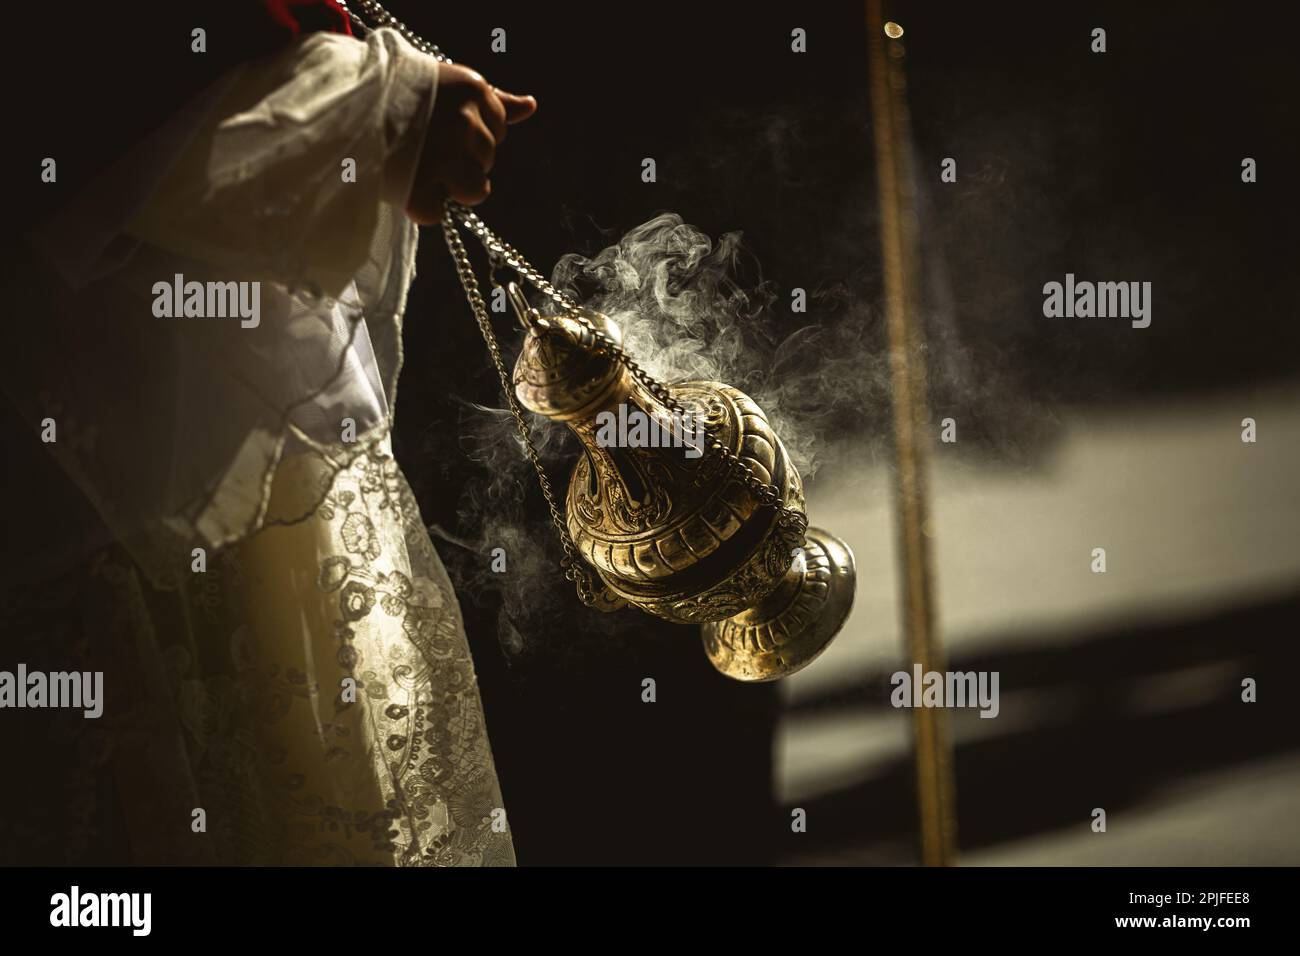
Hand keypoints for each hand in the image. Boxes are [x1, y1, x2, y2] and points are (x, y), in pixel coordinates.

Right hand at [405, 63, 536, 223]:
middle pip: (487, 161)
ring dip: (450, 186)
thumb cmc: (393, 94)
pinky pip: (437, 214)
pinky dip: (420, 206)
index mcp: (473, 91)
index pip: (498, 129)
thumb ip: (492, 100)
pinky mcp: (420, 190)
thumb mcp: (447, 83)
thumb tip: (530, 107)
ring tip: (418, 165)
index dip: (470, 134)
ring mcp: (444, 158)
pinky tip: (404, 183)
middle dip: (462, 160)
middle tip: (424, 145)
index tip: (440, 126)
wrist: (339, 103)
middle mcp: (465, 123)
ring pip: (475, 191)